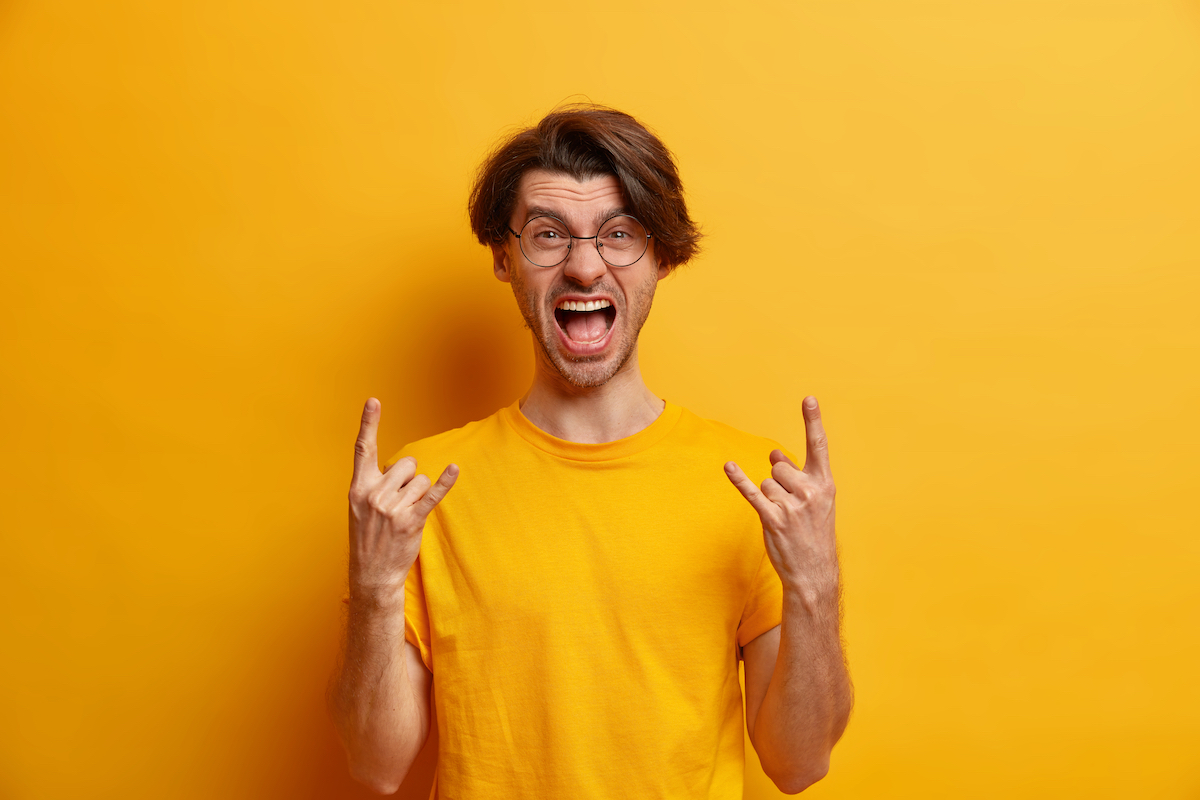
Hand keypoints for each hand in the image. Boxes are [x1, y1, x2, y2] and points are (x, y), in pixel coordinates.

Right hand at [348, 398, 457, 604]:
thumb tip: (400, 466)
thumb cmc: (369, 537)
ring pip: (421, 479)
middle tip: (397, 503)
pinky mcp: (411, 521)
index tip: (373, 400)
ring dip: (419, 494)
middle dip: (408, 478)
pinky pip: (432, 495)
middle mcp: (374, 494)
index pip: (363, 449)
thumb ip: (375, 483)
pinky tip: (454, 469)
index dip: (369, 423)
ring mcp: (392, 508)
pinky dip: (445, 482)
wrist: (371, 573)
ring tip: (404, 515)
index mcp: (358, 487)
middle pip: (406, 463)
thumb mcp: (360, 507)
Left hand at [724, 396, 837, 597]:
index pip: (818, 446)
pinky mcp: (772, 518)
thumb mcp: (815, 502)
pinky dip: (738, 479)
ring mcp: (791, 505)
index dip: (813, 421)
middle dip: (778, 481)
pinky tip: (729, 466)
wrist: (813, 572)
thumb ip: (796, 474)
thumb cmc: (813, 533)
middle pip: (779, 466)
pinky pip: (751, 491)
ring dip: (769, 498)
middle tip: (791, 507)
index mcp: (824, 484)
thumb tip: (774, 453)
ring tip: (784, 518)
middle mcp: (810, 491)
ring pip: (765, 482)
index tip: (809, 398)